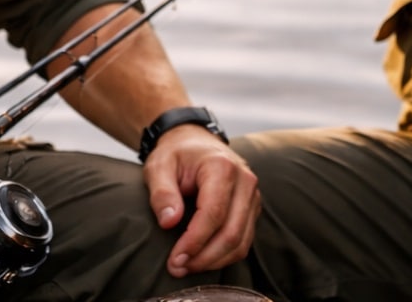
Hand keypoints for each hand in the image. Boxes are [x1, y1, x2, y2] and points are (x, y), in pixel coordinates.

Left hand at [142, 124, 259, 276]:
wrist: (194, 142)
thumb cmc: (176, 155)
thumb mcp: (159, 166)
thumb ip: (162, 193)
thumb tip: (169, 222)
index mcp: (222, 167)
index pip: (214, 213)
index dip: (195, 241)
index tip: (175, 259)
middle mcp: (245, 181)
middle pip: (231, 233)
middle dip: (204, 258)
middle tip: (177, 268)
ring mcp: (252, 196)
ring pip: (241, 242)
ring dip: (214, 261)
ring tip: (187, 266)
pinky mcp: (252, 209)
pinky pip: (243, 240)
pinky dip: (224, 256)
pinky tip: (201, 259)